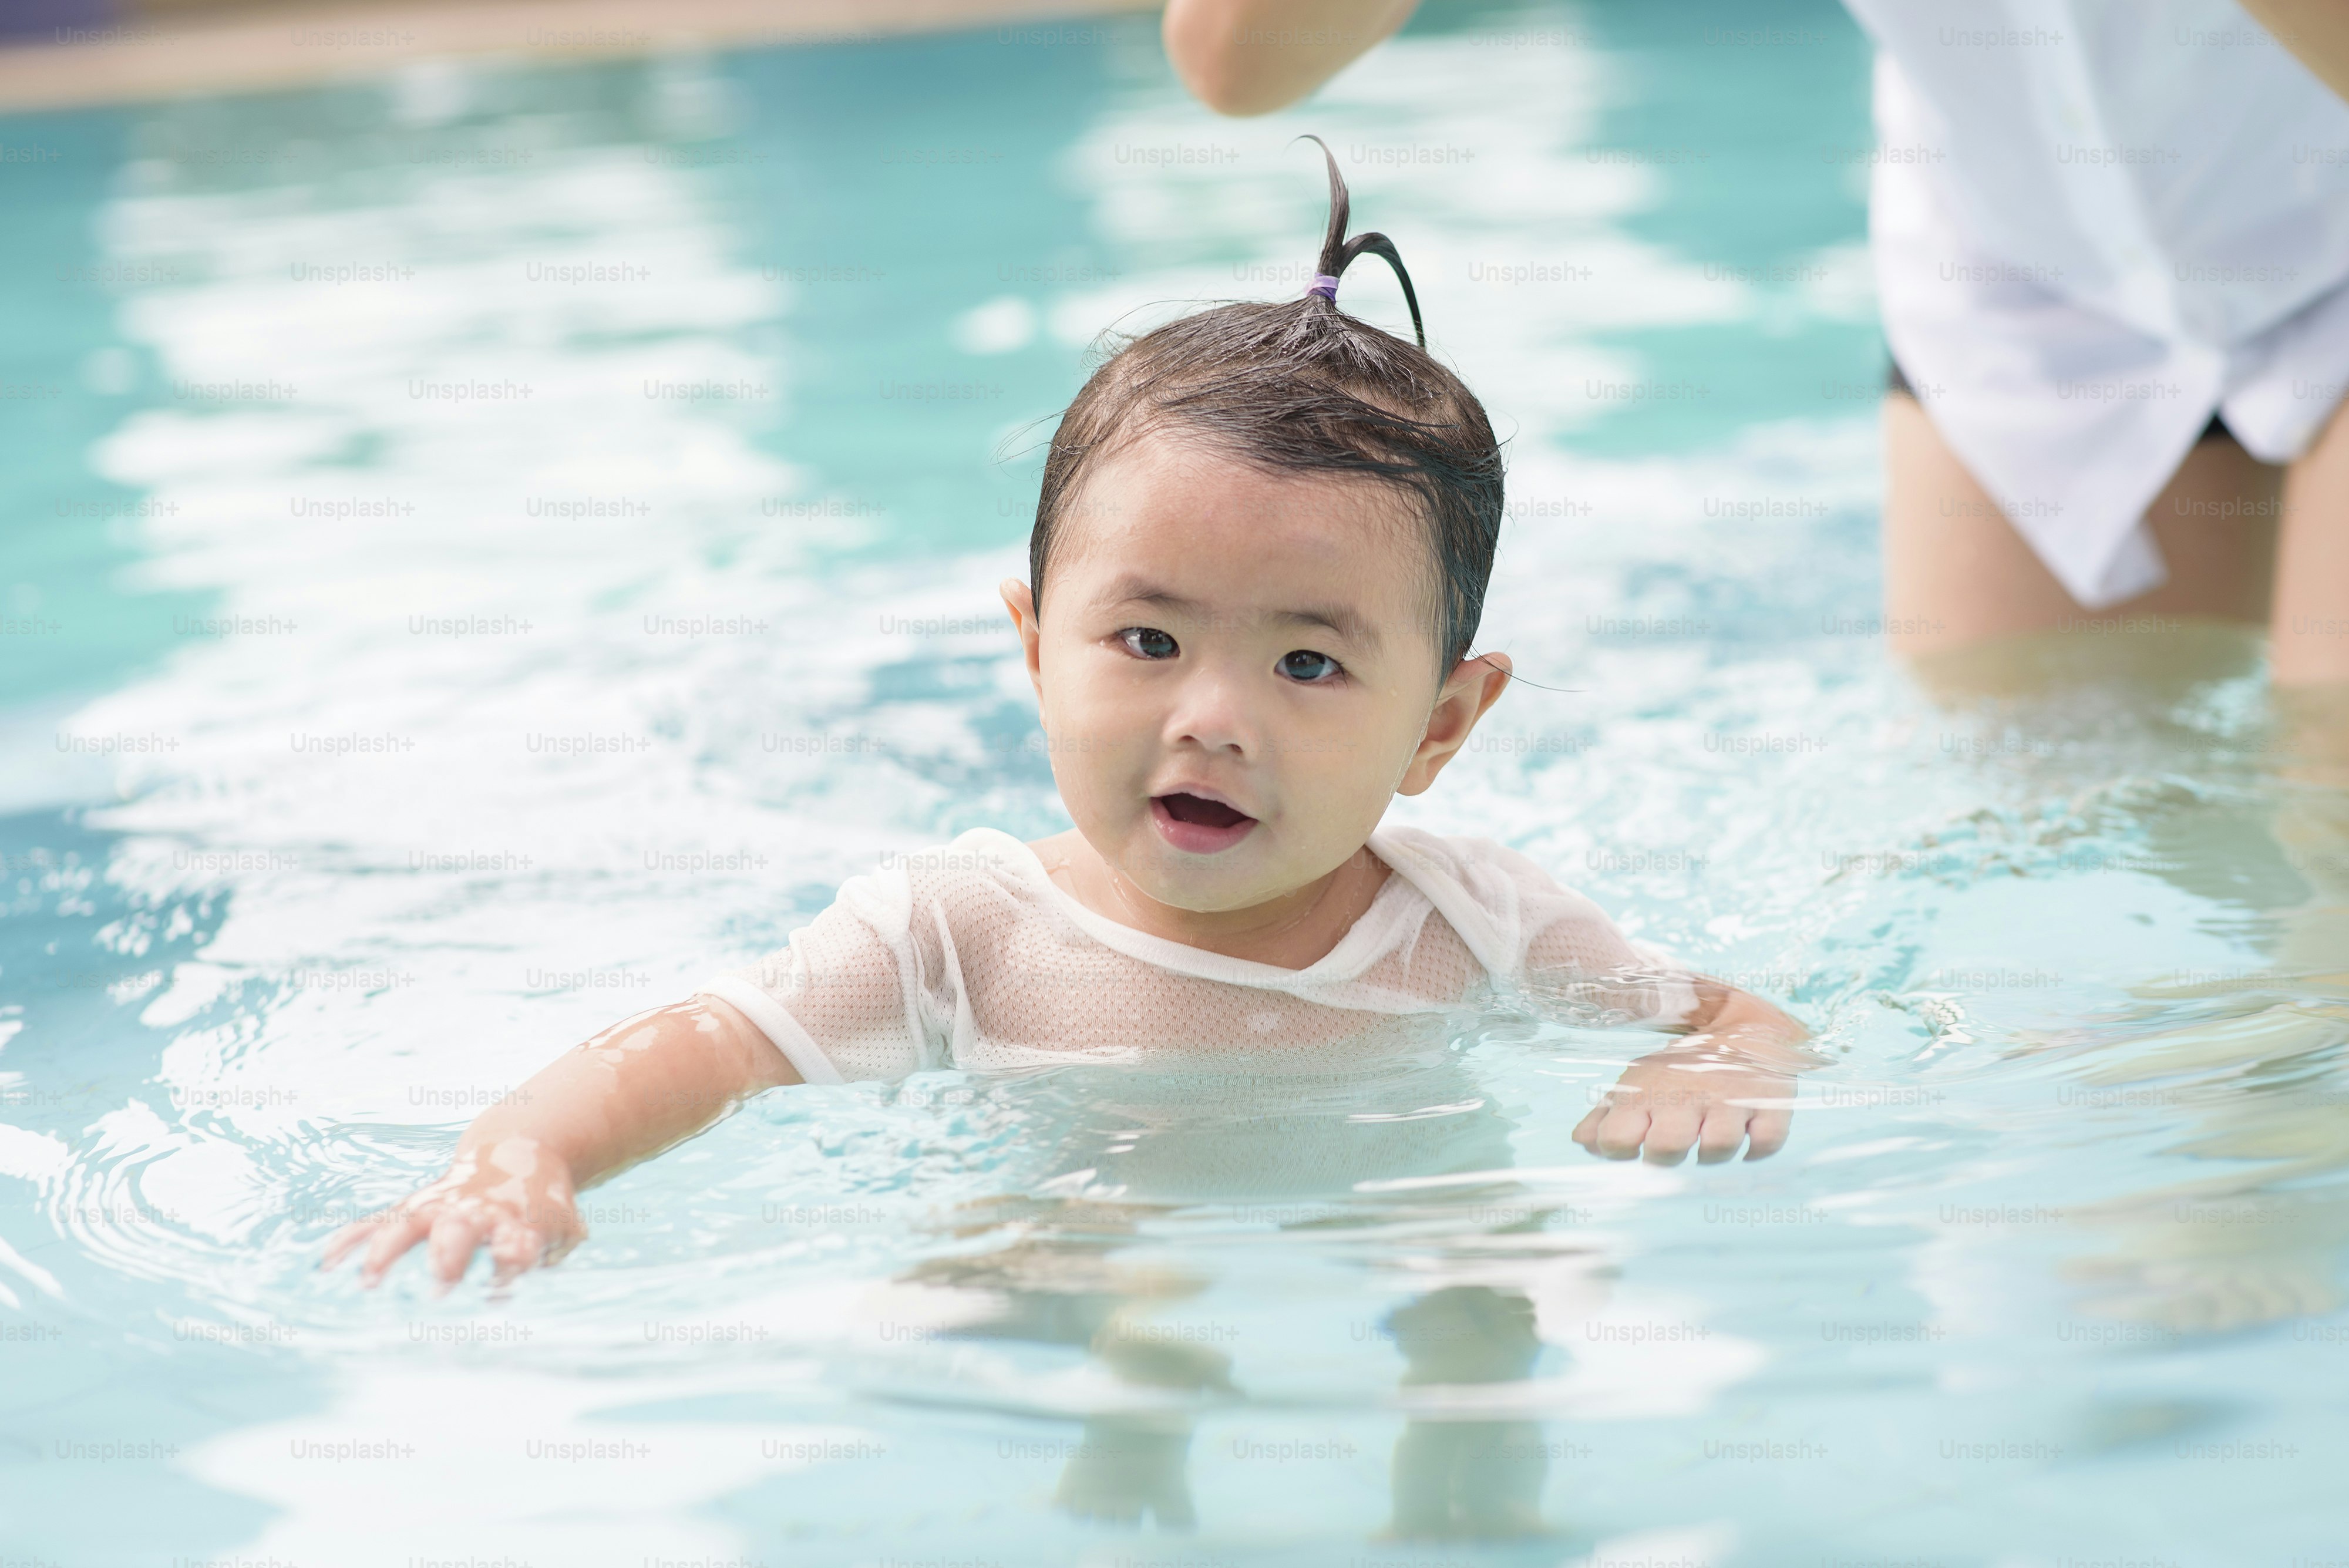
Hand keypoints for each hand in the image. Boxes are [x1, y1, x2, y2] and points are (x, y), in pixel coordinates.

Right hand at [321, 1136, 583, 1288]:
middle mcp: (471, 1212)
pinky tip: (324, 1264)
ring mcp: (437, 1208)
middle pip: (457, 1231)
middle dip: (447, 1256)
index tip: (507, 1276)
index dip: (512, 1258)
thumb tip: (525, 1266)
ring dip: (386, 1252)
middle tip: (439, 1282)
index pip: (515, 1243)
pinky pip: (374, 1223)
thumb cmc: (540, 1207)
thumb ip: (551, 1248)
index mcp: (514, 1220)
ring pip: (405, 1227)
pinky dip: (350, 1241)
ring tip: (366, 1283)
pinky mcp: (410, 1208)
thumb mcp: (560, 1225)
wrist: (518, 1153)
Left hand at [1572, 1042, 1796, 1163]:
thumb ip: (1603, 1116)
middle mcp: (1686, 1094)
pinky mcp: (1768, 1101)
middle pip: (1667, 1148)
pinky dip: (1757, 1150)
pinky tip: (1748, 1138)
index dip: (1621, 1151)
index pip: (1617, 1140)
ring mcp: (1729, 1098)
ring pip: (1718, 1148)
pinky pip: (1766, 1142)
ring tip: (1710, 1138)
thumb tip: (1581, 1143)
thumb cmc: (1676, 1070)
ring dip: (1713, 1155)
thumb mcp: (1635, 1085)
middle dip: (1667, 1158)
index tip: (1635, 1144)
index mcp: (1647, 1092)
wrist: (1738, 1027)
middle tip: (1676, 1143)